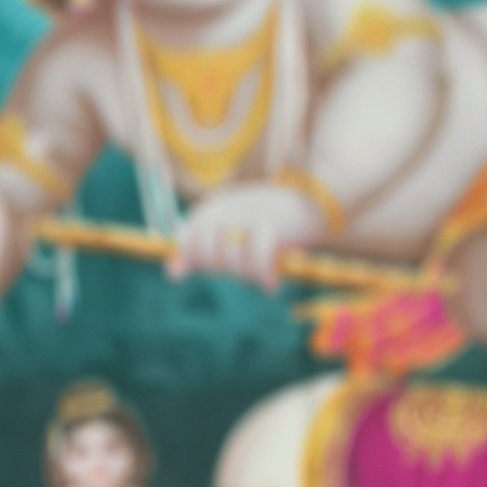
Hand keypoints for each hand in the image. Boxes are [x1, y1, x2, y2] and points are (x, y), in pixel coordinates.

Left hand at [168, 181, 310, 291]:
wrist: (316, 199)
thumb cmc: (272, 217)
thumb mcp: (233, 227)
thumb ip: (202, 247)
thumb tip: (171, 274)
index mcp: (215, 206)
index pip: (185, 238)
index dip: (192, 257)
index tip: (213, 264)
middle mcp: (227, 208)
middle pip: (206, 254)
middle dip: (222, 268)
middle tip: (243, 267)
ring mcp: (248, 216)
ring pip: (232, 261)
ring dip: (248, 275)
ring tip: (262, 274)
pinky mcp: (271, 225)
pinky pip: (257, 260)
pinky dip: (263, 277)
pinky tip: (270, 286)